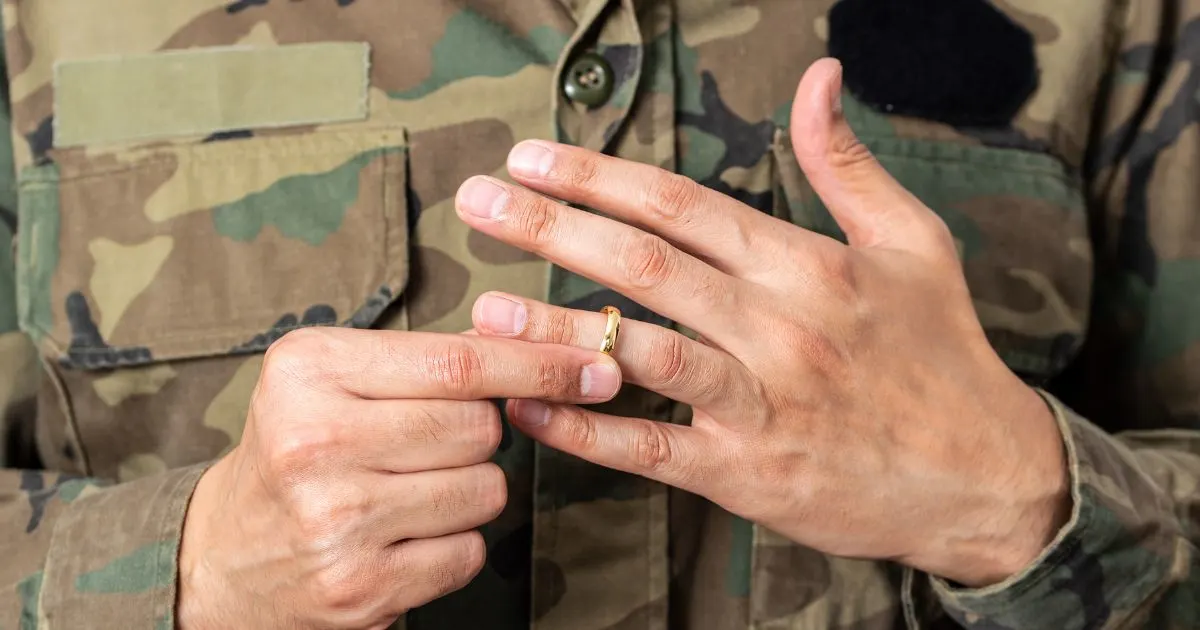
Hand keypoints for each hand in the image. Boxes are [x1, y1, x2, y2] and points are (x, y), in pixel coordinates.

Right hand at [177, 327, 619, 628]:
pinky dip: (453, 543)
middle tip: (427, 444)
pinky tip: (401, 537)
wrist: (223, 557)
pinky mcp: (360, 587)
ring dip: (468, 491)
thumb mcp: (334, 380)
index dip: (540, 362)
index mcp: (309, 370)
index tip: (597, 362)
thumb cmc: (298, 451)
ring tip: (406, 492)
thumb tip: (548, 345)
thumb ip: (428, 358)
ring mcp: (337, 521)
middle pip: (480, 428)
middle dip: (480, 434)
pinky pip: (469, 551)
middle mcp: (315, 441)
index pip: (459, 362)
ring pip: (486, 489)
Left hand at [455, 58, 1070, 586]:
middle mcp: (778, 327)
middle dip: (551, 227)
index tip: (534, 158)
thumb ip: (849, 162)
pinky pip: (651, 447)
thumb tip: (820, 78)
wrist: (985, 478)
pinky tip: (531, 407)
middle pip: (646, 265)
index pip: (682, 205)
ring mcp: (760, 402)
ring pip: (641, 352)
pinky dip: (585, 427)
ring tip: (487, 307)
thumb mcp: (914, 242)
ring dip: (557, 328)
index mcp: (807, 266)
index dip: (598, 176)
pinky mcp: (747, 473)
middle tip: (480, 202)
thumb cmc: (942, 355)